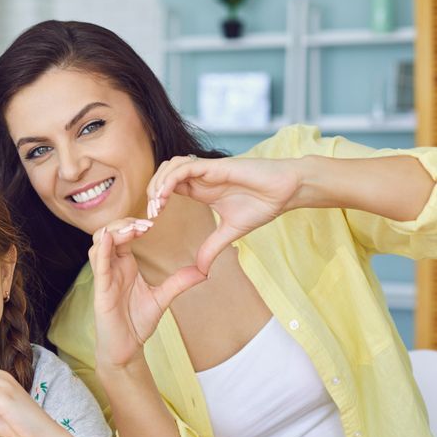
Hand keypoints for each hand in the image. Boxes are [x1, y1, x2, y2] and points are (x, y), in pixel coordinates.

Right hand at [89, 218, 205, 367]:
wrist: (126, 349)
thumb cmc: (137, 323)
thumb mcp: (162, 298)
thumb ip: (179, 282)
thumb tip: (204, 271)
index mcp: (124, 266)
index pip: (123, 236)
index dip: (133, 225)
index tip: (152, 223)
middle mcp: (112, 268)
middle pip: (109, 234)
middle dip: (124, 224)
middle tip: (145, 224)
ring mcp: (105, 278)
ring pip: (99, 244)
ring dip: (114, 232)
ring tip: (133, 228)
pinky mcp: (100, 291)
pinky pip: (98, 266)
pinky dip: (101, 250)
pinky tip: (108, 238)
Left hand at [147, 155, 301, 273]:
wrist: (287, 191)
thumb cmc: (263, 204)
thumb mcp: (230, 232)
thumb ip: (212, 248)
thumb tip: (201, 271)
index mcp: (200, 189)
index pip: (167, 188)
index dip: (155, 202)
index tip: (152, 222)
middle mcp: (200, 177)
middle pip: (162, 175)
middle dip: (150, 193)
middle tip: (150, 216)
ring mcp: (206, 170)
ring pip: (169, 167)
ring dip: (157, 184)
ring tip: (156, 207)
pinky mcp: (216, 165)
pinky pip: (185, 167)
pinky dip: (170, 179)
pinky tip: (165, 196)